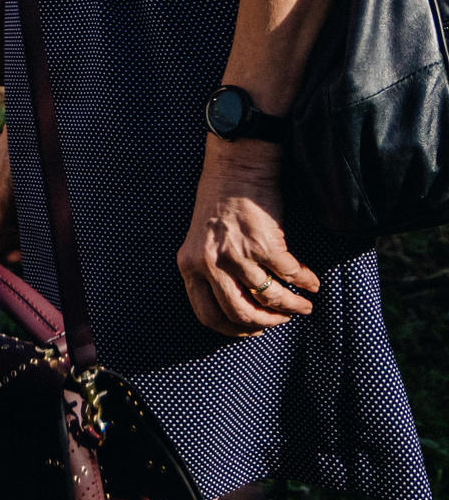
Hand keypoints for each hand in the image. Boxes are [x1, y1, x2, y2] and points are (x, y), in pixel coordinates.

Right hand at [0, 131, 17, 263]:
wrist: (30, 141)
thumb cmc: (9, 164)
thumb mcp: (1, 199)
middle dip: (3, 246)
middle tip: (17, 258)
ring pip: (4, 230)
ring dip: (14, 241)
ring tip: (25, 250)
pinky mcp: (13, 203)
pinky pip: (14, 223)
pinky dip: (21, 232)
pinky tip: (31, 240)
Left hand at [178, 138, 318, 335]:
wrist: (236, 168)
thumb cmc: (220, 203)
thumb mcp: (201, 241)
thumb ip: (211, 271)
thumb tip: (240, 308)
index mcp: (189, 265)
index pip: (207, 315)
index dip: (234, 329)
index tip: (252, 331)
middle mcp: (209, 264)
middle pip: (240, 314)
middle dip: (266, 324)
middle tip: (282, 320)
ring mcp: (236, 255)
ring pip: (269, 298)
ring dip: (292, 306)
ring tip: (304, 305)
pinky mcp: (264, 244)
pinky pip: (290, 275)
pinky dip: (305, 282)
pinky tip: (312, 282)